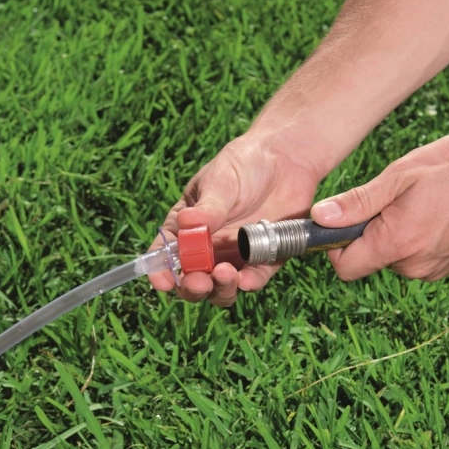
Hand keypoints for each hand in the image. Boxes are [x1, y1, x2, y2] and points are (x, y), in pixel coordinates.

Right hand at [149, 133, 318, 305]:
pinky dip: (251, 283)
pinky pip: (256, 278)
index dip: (161, 271)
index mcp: (189, 226)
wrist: (286, 158)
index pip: (168, 254)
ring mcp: (237, 254)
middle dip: (193, 287)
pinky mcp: (266, 257)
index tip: (163, 282)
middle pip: (194, 279)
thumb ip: (208, 208)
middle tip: (199, 281)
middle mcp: (210, 246)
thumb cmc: (245, 164)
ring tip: (226, 275)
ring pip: (223, 287)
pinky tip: (248, 280)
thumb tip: (185, 223)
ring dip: (221, 289)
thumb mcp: (221, 181)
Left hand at [311, 135, 448, 280]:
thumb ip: (357, 202)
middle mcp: (414, 266)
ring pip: (392, 257)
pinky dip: (414, 238)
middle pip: (368, 260)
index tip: (345, 219)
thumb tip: (320, 217)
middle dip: (369, 232)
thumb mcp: (400, 175)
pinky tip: (433, 211)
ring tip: (418, 201)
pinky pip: (414, 257)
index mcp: (397, 243)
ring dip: (393, 233)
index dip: (336, 244)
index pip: (344, 267)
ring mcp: (434, 269)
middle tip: (393, 199)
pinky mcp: (447, 266)